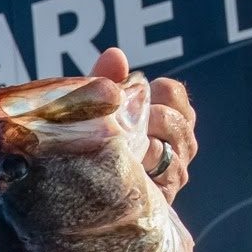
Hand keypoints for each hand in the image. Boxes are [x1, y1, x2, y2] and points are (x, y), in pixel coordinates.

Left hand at [90, 47, 195, 203]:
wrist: (73, 197)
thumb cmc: (90, 148)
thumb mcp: (95, 112)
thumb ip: (105, 81)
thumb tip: (116, 55)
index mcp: (166, 118)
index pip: (174, 94)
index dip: (157, 92)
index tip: (138, 99)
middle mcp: (177, 145)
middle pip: (178, 119)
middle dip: (153, 117)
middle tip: (132, 124)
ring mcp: (174, 172)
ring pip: (175, 145)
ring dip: (151, 139)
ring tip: (130, 144)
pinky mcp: (165, 196)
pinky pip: (167, 171)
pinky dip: (149, 164)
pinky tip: (133, 163)